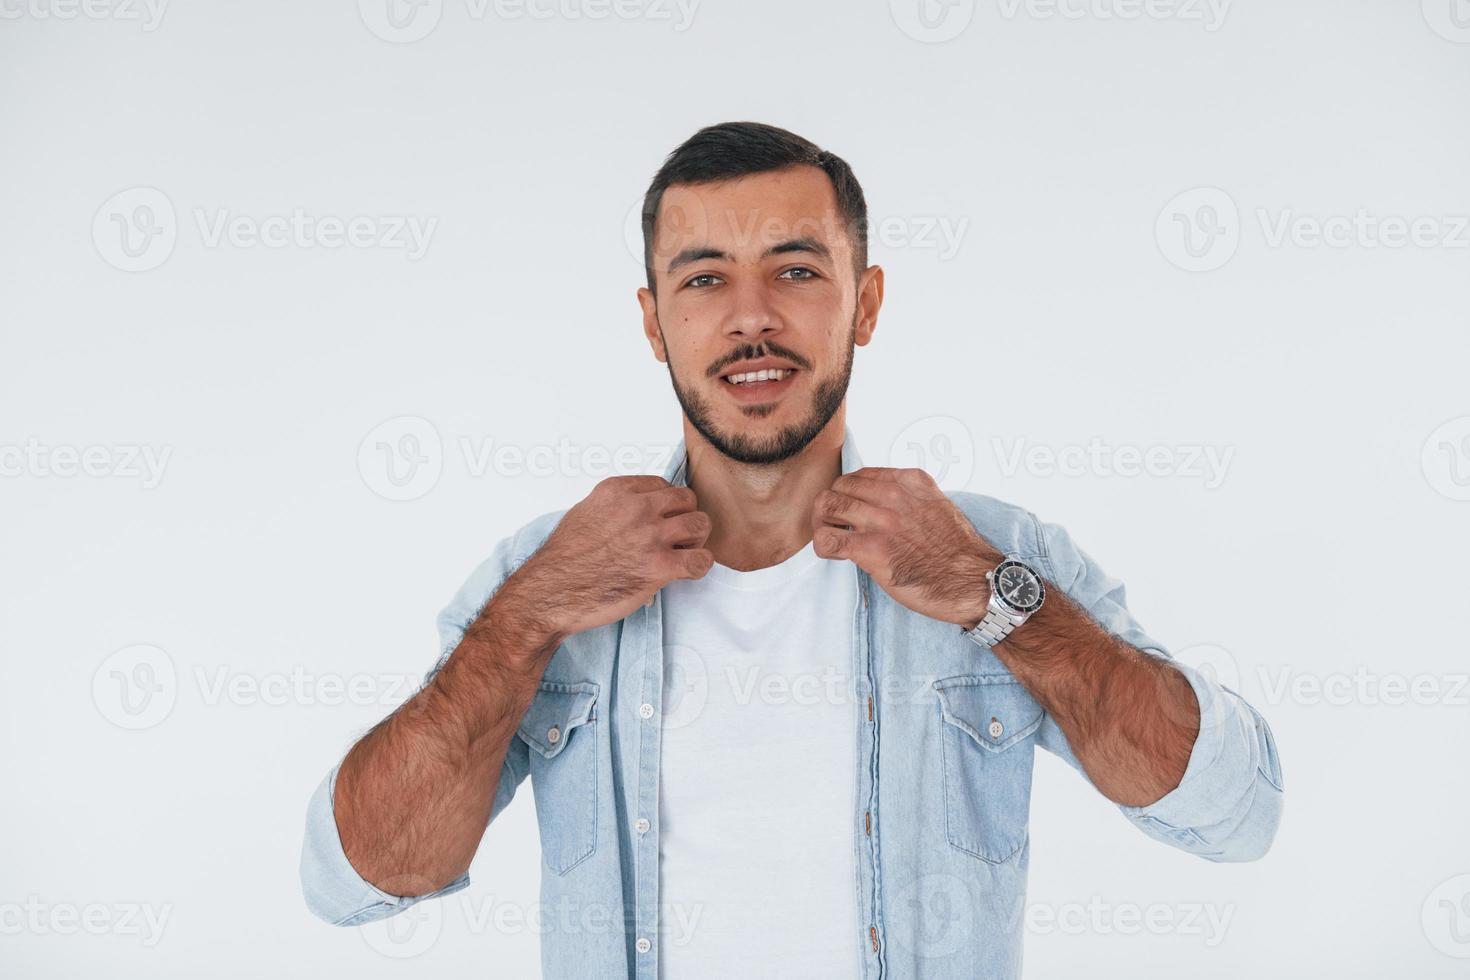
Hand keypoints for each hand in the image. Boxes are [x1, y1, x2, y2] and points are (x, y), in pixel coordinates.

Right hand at [499, 476, 712, 638]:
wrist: (550, 593)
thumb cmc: (564, 559)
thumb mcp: (584, 513)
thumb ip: (614, 506)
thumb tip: (636, 512)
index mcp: (618, 491)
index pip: (663, 485)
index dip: (667, 505)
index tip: (661, 521)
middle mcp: (637, 508)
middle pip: (687, 499)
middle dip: (686, 518)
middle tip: (677, 538)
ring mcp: (650, 536)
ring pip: (700, 524)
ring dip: (696, 540)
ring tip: (682, 554)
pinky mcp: (658, 567)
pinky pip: (701, 560)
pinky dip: (699, 566)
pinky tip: (686, 572)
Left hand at [811, 467, 1000, 627]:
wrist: (974, 580)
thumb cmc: (959, 550)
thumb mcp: (938, 505)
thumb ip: (910, 497)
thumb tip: (883, 503)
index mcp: (910, 481)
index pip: (860, 475)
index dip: (851, 493)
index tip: (854, 510)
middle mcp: (894, 496)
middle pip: (839, 487)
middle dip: (832, 505)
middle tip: (836, 524)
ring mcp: (881, 522)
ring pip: (826, 507)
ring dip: (823, 523)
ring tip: (832, 536)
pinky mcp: (871, 550)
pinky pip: (827, 540)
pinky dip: (823, 546)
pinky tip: (835, 553)